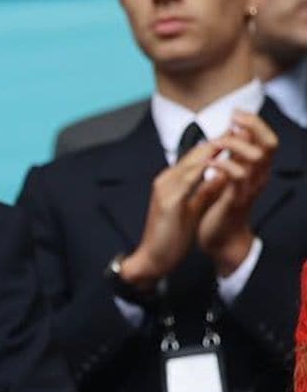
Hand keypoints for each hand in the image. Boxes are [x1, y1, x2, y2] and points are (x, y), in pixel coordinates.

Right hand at [118, 137, 229, 289]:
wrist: (153, 258)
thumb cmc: (171, 237)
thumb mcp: (192, 208)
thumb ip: (204, 191)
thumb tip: (222, 176)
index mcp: (170, 181)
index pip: (195, 156)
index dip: (217, 146)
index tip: (237, 140)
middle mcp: (165, 180)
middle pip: (194, 153)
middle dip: (218, 142)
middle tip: (240, 133)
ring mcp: (165, 188)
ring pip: (193, 161)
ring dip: (215, 151)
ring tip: (235, 143)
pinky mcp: (169, 200)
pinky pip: (190, 178)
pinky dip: (207, 169)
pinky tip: (223, 165)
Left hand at [196, 111, 275, 275]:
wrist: (220, 239)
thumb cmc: (222, 206)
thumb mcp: (230, 176)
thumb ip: (233, 156)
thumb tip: (233, 130)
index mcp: (257, 170)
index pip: (267, 140)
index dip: (255, 123)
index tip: (236, 113)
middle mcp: (259, 177)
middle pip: (269, 144)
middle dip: (252, 127)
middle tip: (232, 120)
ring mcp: (249, 189)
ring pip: (256, 158)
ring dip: (236, 145)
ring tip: (218, 141)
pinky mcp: (235, 201)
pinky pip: (237, 178)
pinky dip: (225, 166)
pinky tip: (210, 163)